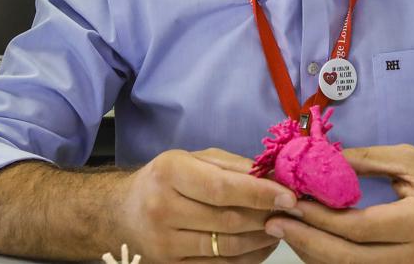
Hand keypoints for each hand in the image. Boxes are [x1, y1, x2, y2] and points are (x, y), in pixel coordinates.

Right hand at [117, 147, 300, 262]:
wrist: (122, 213)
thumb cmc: (165, 180)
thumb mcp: (193, 159)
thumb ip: (233, 166)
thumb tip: (274, 177)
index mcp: (170, 173)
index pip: (222, 188)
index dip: (260, 194)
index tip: (289, 196)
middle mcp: (163, 209)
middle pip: (228, 220)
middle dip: (266, 217)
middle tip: (292, 211)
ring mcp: (165, 243)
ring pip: (227, 248)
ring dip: (262, 239)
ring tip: (280, 226)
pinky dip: (248, 257)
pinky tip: (261, 244)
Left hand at [264, 144, 413, 263]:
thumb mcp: (411, 160)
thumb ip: (367, 160)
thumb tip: (325, 158)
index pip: (358, 228)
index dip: (321, 218)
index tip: (292, 200)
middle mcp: (411, 257)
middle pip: (347, 259)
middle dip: (305, 241)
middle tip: (274, 221)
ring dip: (311, 253)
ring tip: (283, 230)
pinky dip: (328, 259)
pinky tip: (308, 242)